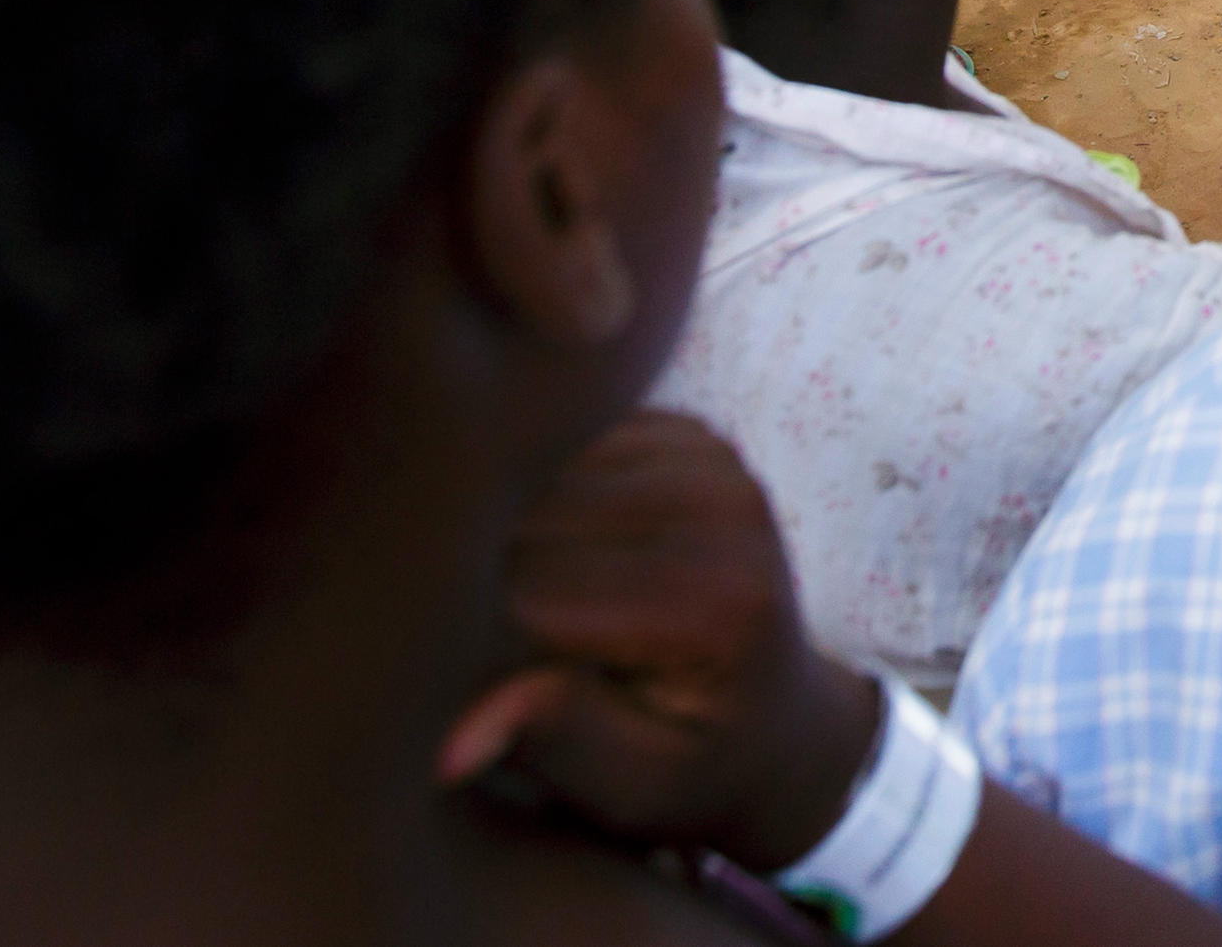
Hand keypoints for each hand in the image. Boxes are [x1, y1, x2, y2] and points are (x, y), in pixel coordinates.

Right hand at [434, 410, 880, 871]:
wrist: (783, 716)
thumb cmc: (697, 766)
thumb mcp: (635, 786)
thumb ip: (555, 741)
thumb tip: (451, 741)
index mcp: (714, 601)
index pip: (530, 596)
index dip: (462, 640)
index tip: (438, 684)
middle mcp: (724, 508)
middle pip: (532, 523)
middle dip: (477, 584)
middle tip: (461, 647)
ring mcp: (712, 459)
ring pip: (538, 476)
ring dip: (499, 534)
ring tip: (500, 607)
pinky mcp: (689, 435)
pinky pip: (567, 446)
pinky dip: (536, 496)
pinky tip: (542, 552)